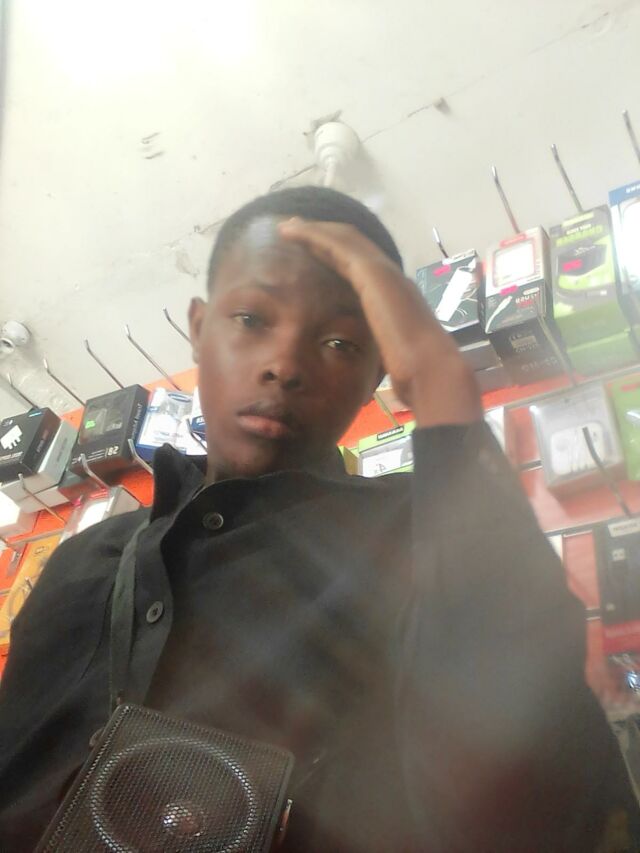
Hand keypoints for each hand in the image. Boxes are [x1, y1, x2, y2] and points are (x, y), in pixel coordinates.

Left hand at [278, 218, 481, 427]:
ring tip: (288, 226)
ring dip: (314, 230)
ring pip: (344, 238)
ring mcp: (383, 271)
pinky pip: (337, 245)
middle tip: (295, 229)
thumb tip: (381, 362)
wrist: (430, 369)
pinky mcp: (372, 273)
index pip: (361, 265)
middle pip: (352, 244)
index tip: (313, 251)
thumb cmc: (415, 372)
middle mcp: (391, 276)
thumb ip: (383, 347)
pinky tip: (292, 233)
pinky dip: (313, 236)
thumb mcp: (392, 355)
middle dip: (323, 234)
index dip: (336, 253)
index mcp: (394, 294)